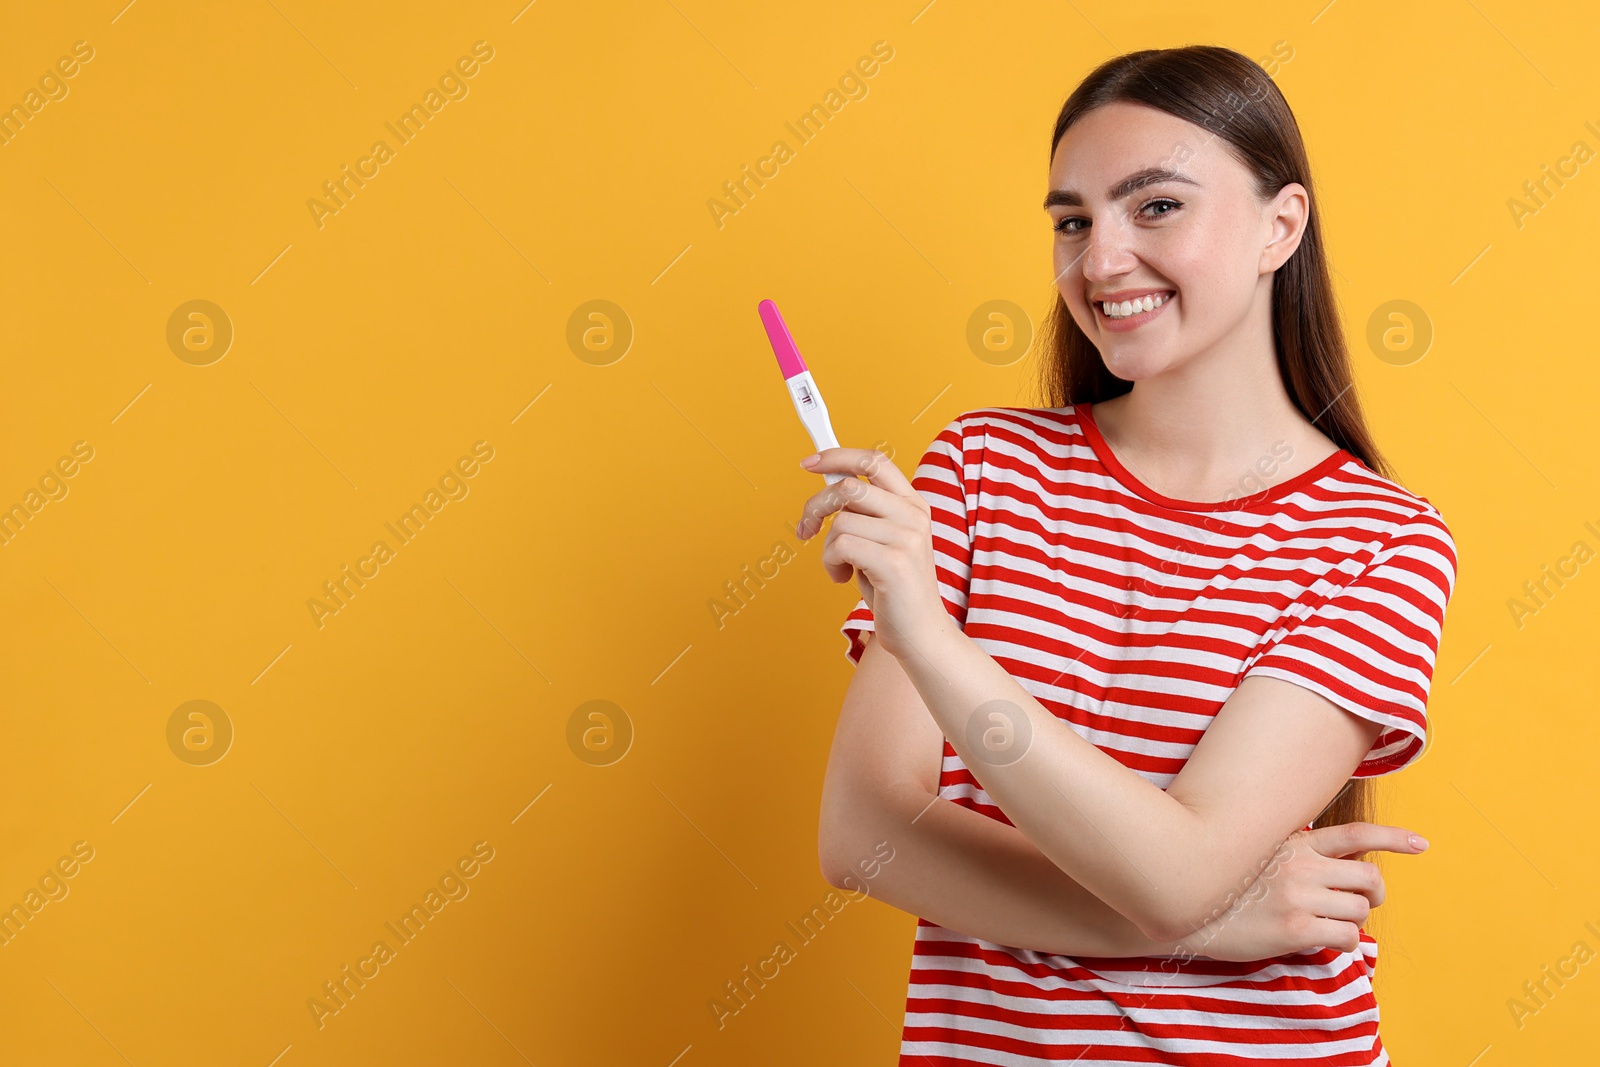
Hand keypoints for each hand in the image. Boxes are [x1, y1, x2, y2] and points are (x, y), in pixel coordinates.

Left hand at [796, 447, 948, 659]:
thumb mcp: (881, 540)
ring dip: (827, 548)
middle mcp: (913, 515)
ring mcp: (907, 538)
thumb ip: (863, 513)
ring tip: (840, 567)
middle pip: (849, 486)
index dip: (838, 455)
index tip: (809, 462)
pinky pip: (841, 545)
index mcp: (912, 504)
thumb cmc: (893, 589)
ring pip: (841, 521)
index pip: (874, 461)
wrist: (919, 632)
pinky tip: (843, 578)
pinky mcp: (894, 562)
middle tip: (806, 529)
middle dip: (816, 506)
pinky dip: (830, 564)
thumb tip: (825, 490)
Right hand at [1170, 821, 1427, 963]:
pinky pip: (1346, 937)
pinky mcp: (1295, 928)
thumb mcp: (1257, 852)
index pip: (1356, 835)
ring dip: (1352, 920)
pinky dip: (1344, 942)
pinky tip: (1322, 940)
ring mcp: (1299, 896)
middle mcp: (1302, 866)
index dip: (1394, 839)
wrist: (1186, 907)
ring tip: (1328, 923)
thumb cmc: (1223, 882)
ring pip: (1360, 909)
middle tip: (1362, 903)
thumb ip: (1294, 852)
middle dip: (1374, 893)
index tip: (1422, 845)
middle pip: (1369, 877)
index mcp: (1294, 843)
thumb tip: (1331, 861)